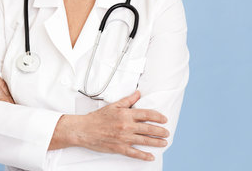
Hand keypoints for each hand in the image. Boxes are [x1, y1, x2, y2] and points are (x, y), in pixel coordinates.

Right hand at [50, 90, 168, 160]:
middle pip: (148, 128)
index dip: (158, 117)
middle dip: (160, 131)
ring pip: (144, 141)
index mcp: (126, 114)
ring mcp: (123, 138)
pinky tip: (151, 156)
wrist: (84, 130)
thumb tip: (138, 93)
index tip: (164, 119)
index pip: (146, 114)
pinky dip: (144, 155)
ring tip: (164, 143)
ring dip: (156, 142)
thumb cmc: (97, 118)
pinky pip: (134, 153)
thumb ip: (128, 100)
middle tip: (167, 132)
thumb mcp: (114, 106)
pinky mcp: (119, 148)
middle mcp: (126, 126)